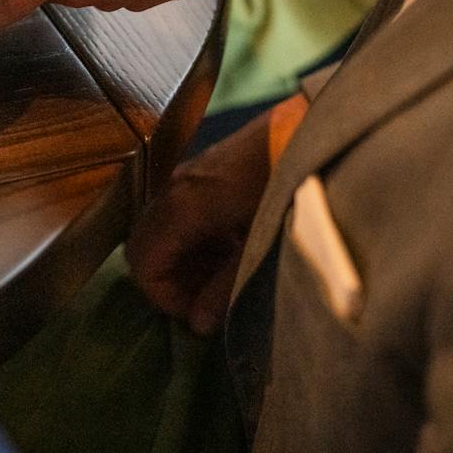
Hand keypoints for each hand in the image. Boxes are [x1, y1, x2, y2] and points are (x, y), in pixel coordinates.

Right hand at [128, 109, 273, 331]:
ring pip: (163, 230)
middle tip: (209, 299)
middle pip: (145, 246)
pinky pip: (181, 213)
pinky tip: (233, 246)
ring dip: (185, 260)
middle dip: (171, 280)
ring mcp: (187, 176)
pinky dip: (195, 239)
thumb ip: (225, 289)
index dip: (164, 297)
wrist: (311, 128)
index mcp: (181, 209)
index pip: (141, 263)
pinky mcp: (204, 170)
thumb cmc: (287, 185)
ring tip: (225, 275)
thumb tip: (199, 324)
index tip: (198, 314)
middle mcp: (174, 189)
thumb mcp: (259, 244)